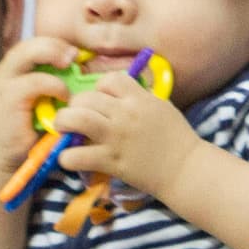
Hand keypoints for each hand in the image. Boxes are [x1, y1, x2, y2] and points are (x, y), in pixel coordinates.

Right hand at [0, 35, 78, 176]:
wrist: (4, 164)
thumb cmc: (28, 136)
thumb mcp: (41, 104)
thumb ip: (52, 86)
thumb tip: (83, 72)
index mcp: (11, 73)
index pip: (31, 45)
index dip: (54, 44)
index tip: (75, 55)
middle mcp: (3, 74)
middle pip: (28, 43)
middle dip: (54, 45)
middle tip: (74, 56)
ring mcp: (2, 85)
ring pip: (28, 54)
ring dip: (54, 57)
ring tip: (70, 69)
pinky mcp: (7, 100)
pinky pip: (34, 82)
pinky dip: (53, 85)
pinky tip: (63, 96)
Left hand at [54, 73, 195, 201]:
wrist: (185, 169)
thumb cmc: (175, 138)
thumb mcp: (160, 107)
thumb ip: (138, 97)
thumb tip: (114, 93)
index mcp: (139, 98)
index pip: (108, 79)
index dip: (98, 88)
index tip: (98, 100)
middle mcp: (125, 113)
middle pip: (86, 97)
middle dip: (74, 105)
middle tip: (73, 117)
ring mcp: (117, 137)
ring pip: (77, 119)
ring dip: (63, 122)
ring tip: (63, 130)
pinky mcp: (112, 161)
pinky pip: (77, 156)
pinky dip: (67, 157)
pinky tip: (69, 159)